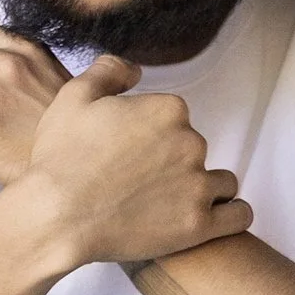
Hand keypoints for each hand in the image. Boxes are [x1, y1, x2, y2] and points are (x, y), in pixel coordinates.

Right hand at [24, 58, 250, 267]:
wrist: (56, 215)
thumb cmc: (61, 159)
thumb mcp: (73, 97)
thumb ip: (109, 71)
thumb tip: (135, 70)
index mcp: (168, 110)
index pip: (175, 118)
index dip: (152, 135)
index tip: (131, 153)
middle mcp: (191, 142)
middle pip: (196, 149)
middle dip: (174, 163)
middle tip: (140, 183)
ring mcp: (198, 185)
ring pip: (221, 183)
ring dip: (202, 190)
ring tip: (170, 204)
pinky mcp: (200, 225)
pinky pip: (238, 216)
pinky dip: (230, 216)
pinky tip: (212, 218)